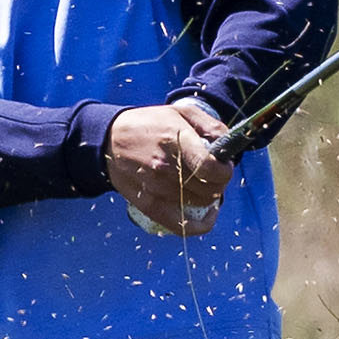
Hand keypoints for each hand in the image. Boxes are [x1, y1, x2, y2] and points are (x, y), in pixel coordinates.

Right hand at [107, 99, 232, 236]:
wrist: (108, 140)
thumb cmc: (149, 124)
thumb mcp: (180, 112)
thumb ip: (210, 125)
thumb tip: (230, 146)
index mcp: (176, 141)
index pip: (211, 168)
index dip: (225, 170)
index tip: (224, 165)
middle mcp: (165, 168)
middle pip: (210, 189)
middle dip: (219, 182)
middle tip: (212, 173)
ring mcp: (156, 189)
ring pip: (200, 204)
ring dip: (209, 196)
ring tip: (201, 183)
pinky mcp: (149, 205)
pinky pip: (183, 226)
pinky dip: (201, 224)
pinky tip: (207, 214)